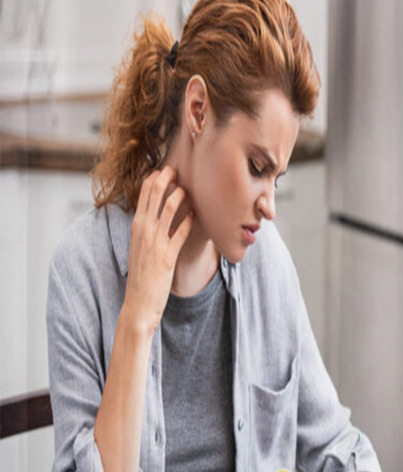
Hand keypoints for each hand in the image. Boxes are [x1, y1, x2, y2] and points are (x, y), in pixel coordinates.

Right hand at [123, 166, 193, 334]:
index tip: (167, 169)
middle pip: (154, 194)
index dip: (156, 178)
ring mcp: (154, 242)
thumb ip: (149, 231)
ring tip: (190, 189)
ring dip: (181, 195)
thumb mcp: (141, 248)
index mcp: (136, 226)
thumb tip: (162, 218)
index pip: (144, 193)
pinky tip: (197, 215)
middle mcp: (143, 230)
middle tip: (179, 168)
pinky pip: (181, 232)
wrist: (138, 303)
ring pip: (169, 208)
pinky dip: (190, 221)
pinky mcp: (167, 257)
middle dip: (167, 178)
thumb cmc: (142, 276)